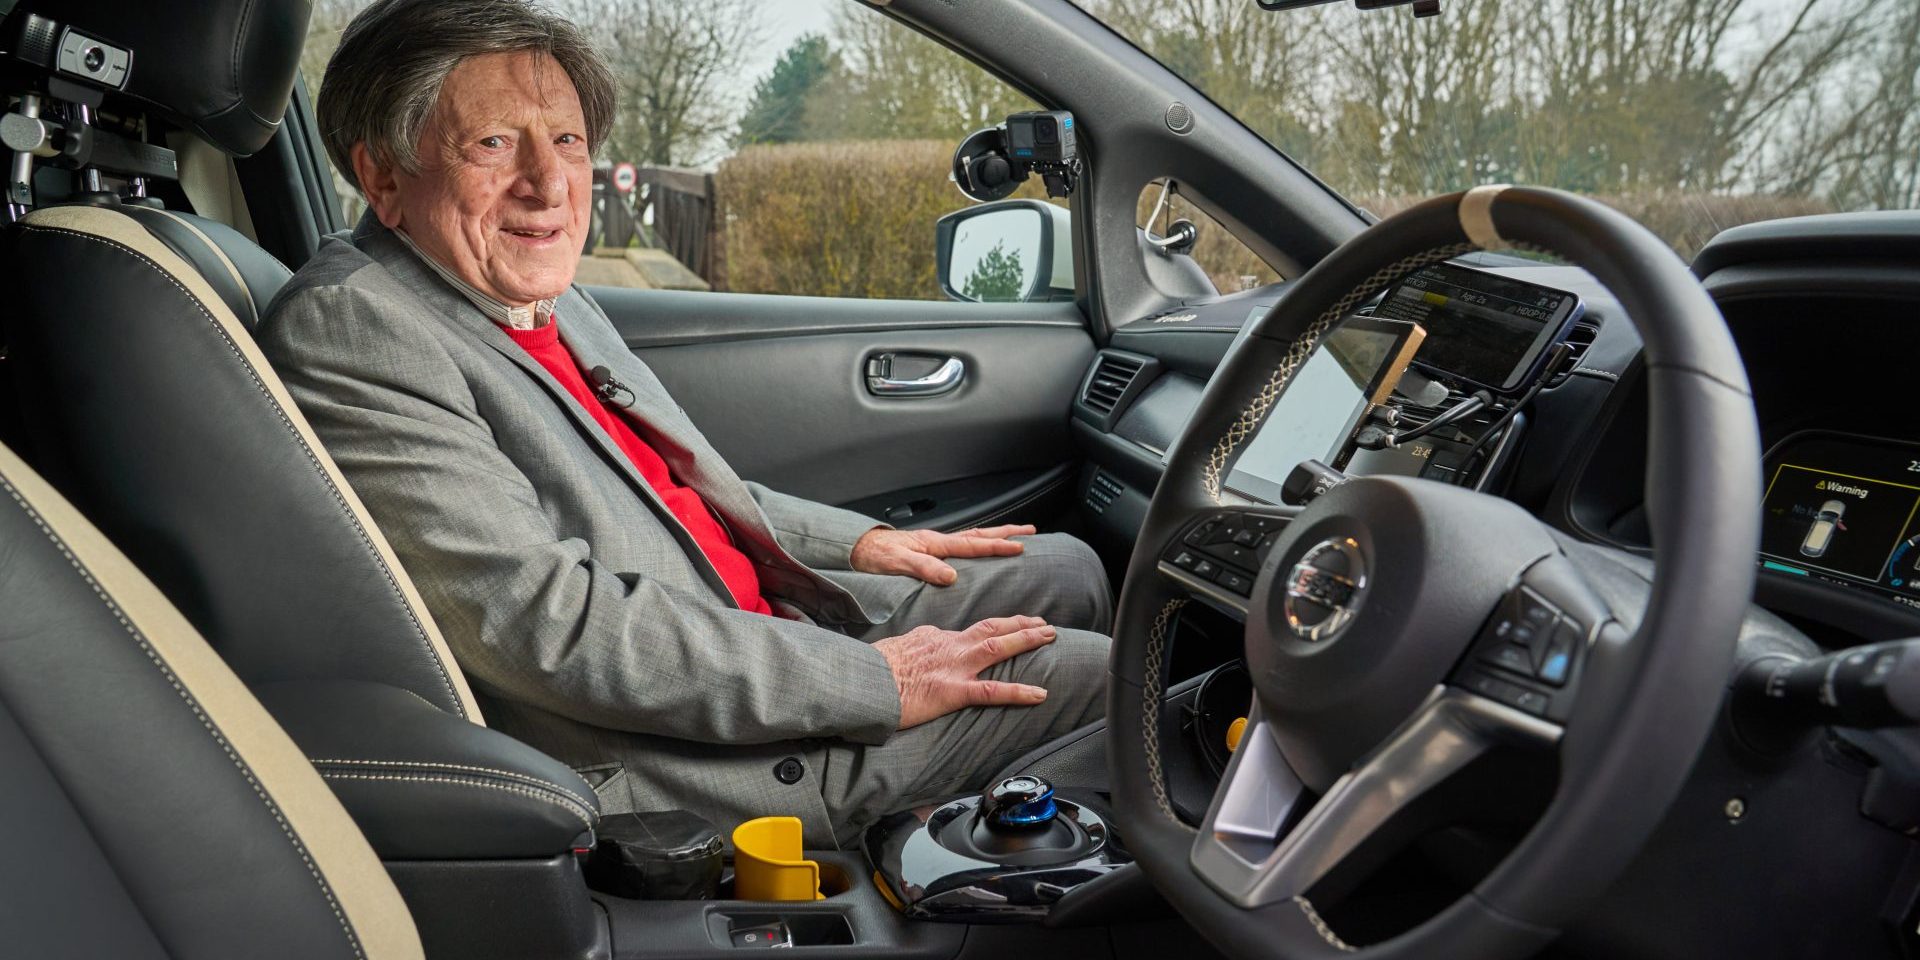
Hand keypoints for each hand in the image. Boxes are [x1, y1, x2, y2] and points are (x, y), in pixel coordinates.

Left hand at [850, 525, 1036, 585]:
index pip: (973, 544)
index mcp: (934, 544)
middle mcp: (938, 541)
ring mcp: (935, 544)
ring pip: (973, 537)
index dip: (997, 546)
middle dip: (1005, 532)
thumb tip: (951, 576)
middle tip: (1030, 532)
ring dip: (995, 535)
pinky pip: (962, 545)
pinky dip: (978, 543)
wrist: (857, 549)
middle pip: (979, 534)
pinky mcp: (929, 550)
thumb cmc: (874, 556)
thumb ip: (924, 568)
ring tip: (1015, 536)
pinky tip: (982, 548)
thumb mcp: (897, 564)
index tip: (1019, 547)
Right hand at [874, 616, 1056, 728]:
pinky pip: (992, 690)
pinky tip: (1040, 693)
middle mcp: (948, 647)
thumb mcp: (894, 648)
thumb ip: (914, 644)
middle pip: (991, 629)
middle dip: (1020, 624)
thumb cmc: (871, 669)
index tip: (1007, 627)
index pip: (968, 630)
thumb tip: (921, 639)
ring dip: (1027, 640)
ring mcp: (953, 668)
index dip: (992, 628)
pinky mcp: (953, 691)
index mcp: (933, 639)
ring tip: (1050, 636)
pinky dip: (1019, 691)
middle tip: (1043, 622)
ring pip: (998, 648)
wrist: (861, 681)